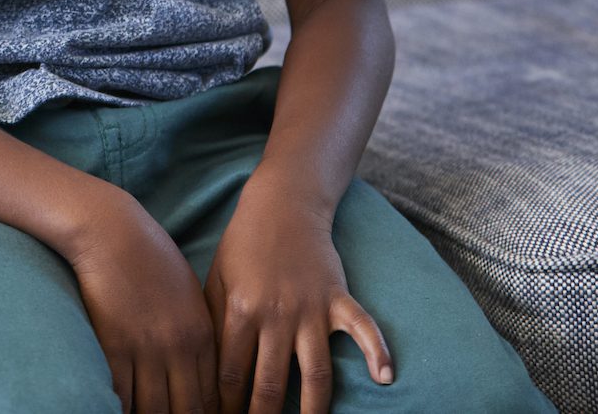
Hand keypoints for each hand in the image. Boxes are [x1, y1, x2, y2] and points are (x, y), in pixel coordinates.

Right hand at [64, 188, 221, 413]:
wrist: (113, 231)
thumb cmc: (151, 256)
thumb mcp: (189, 293)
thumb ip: (198, 333)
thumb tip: (197, 367)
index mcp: (203, 335)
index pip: (213, 396)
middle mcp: (180, 348)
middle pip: (188, 410)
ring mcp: (147, 349)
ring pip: (154, 409)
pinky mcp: (114, 346)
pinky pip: (121, 395)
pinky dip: (122, 409)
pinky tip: (122, 411)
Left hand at [202, 181, 392, 413]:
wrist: (282, 203)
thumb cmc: (243, 243)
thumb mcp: (218, 278)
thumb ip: (216, 322)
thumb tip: (211, 370)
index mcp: (241, 310)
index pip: (231, 374)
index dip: (226, 405)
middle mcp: (277, 314)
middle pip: (270, 383)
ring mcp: (311, 308)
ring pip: (316, 373)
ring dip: (312, 410)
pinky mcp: (339, 298)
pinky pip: (363, 329)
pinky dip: (378, 352)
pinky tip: (385, 379)